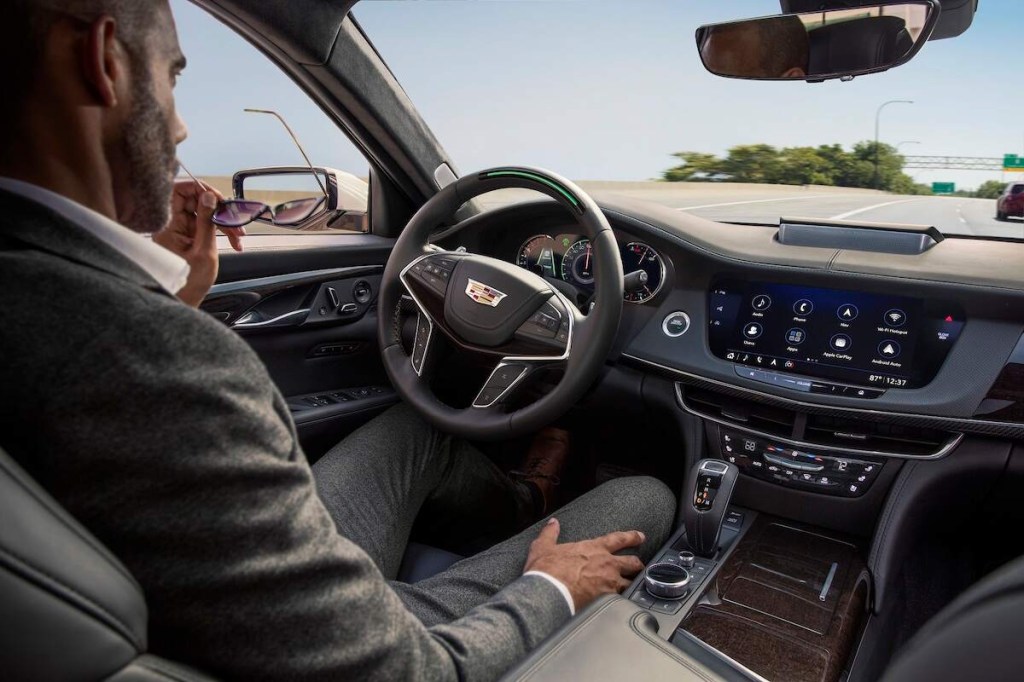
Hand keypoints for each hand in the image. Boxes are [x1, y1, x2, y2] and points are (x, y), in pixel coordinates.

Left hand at [153, 180, 244, 306]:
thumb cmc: (189, 283)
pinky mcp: (187, 236)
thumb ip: (207, 221)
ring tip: (238, 235)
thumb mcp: (204, 251)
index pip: (177, 191)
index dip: (197, 188)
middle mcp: (171, 224)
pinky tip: (233, 240)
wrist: (184, 300)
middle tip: (233, 219)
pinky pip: (205, 224)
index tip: (217, 196)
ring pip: (203, 213)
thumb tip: (209, 196)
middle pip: (194, 201)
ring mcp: (179, 230)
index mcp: (168, 225)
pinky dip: (220, 230)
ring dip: (223, 221)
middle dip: (218, 207)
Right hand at [524, 518, 645, 611]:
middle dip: (638, 564)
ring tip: (635, 586)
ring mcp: (609, 583)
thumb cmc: (547, 570)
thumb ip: (550, 533)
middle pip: (632, 562)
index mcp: (593, 548)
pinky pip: (623, 600)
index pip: (618, 539)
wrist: (549, 593)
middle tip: (640, 565)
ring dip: (632, 583)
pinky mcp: (607, 600)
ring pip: (631, 582)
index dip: (631, 537)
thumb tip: (553, 523)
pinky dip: (625, 601)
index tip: (640, 536)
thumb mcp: (544, 547)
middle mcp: (606, 564)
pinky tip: (625, 604)